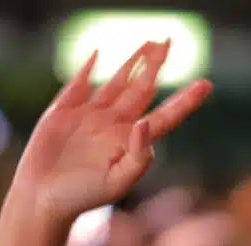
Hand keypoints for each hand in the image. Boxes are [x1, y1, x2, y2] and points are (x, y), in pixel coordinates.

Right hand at [12, 40, 211, 224]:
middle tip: (169, 42)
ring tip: (148, 44)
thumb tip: (145, 123)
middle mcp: (115, 125)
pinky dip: (87, 68)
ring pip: (116, 82)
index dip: (185, 101)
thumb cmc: (84, 196)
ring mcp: (90, 116)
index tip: (206, 84)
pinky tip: (98, 54)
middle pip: (141, 89)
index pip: (165, 116)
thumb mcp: (119, 181)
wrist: (44, 198)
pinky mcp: (64, 111)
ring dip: (131, 62)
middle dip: (155, 66)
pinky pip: (79, 84)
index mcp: (133, 142)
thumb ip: (139, 155)